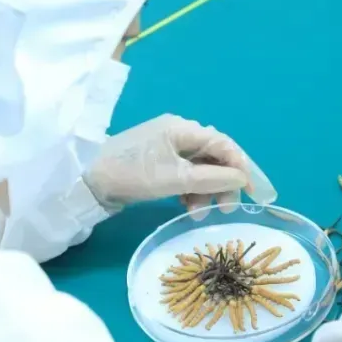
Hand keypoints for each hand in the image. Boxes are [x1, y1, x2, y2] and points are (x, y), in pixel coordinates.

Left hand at [84, 114, 275, 218]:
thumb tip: (242, 179)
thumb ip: (212, 179)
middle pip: (212, 157)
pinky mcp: (156, 162)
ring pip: (198, 168)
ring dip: (204, 190)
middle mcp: (177, 133)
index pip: (223, 145)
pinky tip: (187, 206)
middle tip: (224, 209)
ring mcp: (165, 147)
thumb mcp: (176, 179)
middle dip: (221, 183)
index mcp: (182, 128)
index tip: (252, 192)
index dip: (241, 167)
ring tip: (199, 213)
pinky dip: (190, 190)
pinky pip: (184, 174)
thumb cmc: (134, 174)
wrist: (89, 181)